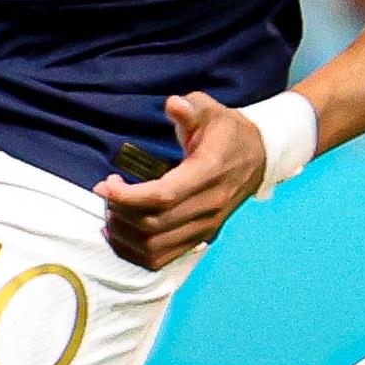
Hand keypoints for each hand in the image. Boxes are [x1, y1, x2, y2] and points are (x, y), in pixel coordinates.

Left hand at [93, 91, 268, 269]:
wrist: (258, 157)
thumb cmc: (227, 132)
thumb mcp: (211, 111)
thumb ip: (190, 107)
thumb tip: (173, 104)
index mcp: (208, 174)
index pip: (162, 197)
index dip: (128, 196)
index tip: (107, 184)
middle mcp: (208, 207)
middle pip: (153, 225)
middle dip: (119, 211)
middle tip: (107, 191)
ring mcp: (205, 228)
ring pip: (154, 247)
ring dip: (123, 233)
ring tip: (112, 210)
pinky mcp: (200, 239)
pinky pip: (161, 259)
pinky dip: (133, 253)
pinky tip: (119, 234)